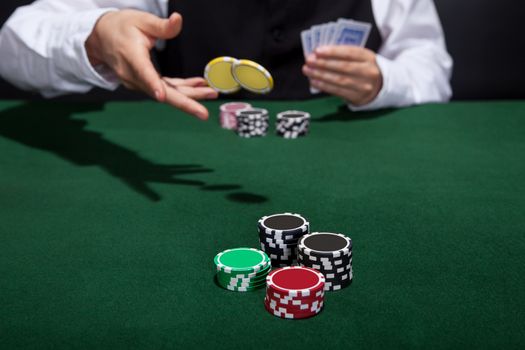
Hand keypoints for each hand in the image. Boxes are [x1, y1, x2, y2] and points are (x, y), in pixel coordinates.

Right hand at [85, 10, 217, 119]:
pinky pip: (166, 88)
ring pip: (167, 93)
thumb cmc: (121, 27)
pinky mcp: (145, 83)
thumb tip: (178, 20)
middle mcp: (134, 74)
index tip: (161, 96)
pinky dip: (183, 88)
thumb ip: (162, 25)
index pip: (143, 72)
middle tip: (203, 113)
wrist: (102, 38)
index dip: (153, 84)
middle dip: (184, 103)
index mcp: (132, 56)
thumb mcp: (141, 20)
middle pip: (162, 93)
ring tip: (211, 92)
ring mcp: (139, 82)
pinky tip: (198, 86)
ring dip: (189, 95)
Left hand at [302, 46, 382, 106]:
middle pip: (343, 67)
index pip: (350, 52)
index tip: (317, 50)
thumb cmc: (361, 67)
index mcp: (368, 57)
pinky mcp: (357, 97)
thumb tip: (318, 54)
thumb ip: (342, 54)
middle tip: (309, 61)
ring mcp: (363, 86)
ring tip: (308, 70)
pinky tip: (314, 81)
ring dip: (320, 75)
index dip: (333, 52)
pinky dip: (324, 86)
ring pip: (339, 80)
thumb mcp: (358, 57)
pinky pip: (338, 91)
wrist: (377, 86)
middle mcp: (368, 71)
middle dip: (323, 63)